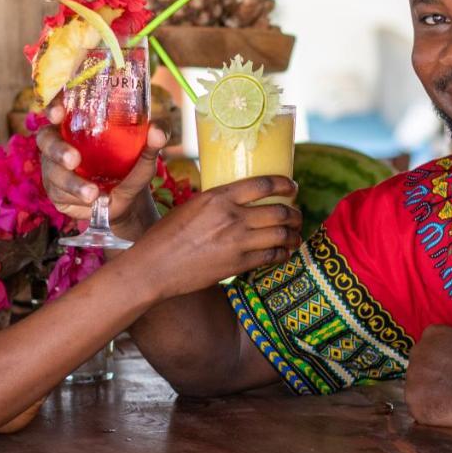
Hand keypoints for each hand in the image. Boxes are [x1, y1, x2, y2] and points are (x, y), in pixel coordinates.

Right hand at [37, 102, 168, 235]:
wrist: (127, 202)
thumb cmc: (131, 166)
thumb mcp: (146, 152)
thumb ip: (153, 139)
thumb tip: (157, 131)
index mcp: (77, 123)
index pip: (58, 108)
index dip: (52, 107)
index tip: (57, 113)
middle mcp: (60, 142)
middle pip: (46, 139)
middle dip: (57, 150)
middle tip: (74, 161)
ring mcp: (54, 167)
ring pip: (53, 172)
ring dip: (72, 184)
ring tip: (93, 194)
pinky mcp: (56, 191)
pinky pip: (58, 193)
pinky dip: (76, 198)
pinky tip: (92, 203)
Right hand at [126, 175, 301, 301]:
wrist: (154, 267)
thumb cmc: (166, 235)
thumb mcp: (191, 207)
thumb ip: (217, 202)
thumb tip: (237, 201)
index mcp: (218, 197)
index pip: (263, 184)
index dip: (285, 184)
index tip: (292, 187)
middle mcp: (231, 217)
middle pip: (280, 211)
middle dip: (295, 213)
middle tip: (297, 215)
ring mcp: (237, 242)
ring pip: (281, 235)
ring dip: (293, 235)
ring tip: (295, 235)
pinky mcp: (237, 264)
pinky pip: (271, 256)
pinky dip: (282, 254)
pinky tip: (282, 253)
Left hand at [404, 324, 451, 427]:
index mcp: (432, 334)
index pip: (429, 344)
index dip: (440, 358)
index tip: (451, 368)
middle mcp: (417, 352)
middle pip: (420, 365)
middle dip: (432, 376)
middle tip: (450, 387)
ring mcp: (412, 378)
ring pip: (417, 388)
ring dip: (429, 395)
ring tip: (450, 402)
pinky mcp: (414, 403)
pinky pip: (419, 409)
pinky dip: (430, 413)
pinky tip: (446, 414)